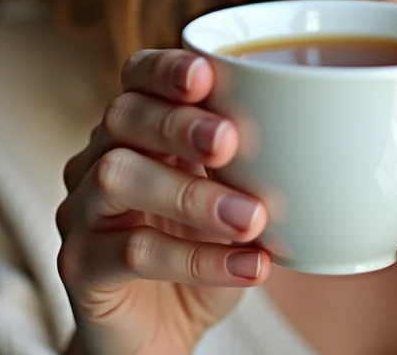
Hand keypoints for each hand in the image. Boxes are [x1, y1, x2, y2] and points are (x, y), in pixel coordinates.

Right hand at [56, 49, 271, 354]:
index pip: (136, 78)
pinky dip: (195, 258)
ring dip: (191, 195)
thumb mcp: (234, 204)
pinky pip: (130, 251)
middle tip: (232, 142)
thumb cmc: (201, 256)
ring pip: (118, 178)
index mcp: (138, 132)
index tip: (208, 74)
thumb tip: (316, 141)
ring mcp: (82, 212)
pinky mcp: (79, 266)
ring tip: (252, 218)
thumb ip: (253, 169)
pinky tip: (247, 266)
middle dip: (179, 124)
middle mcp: (98, 160)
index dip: (165, 69)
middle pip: (122, 117)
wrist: (159, 337)